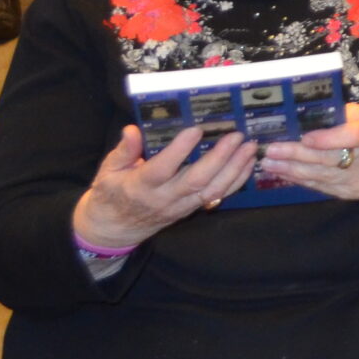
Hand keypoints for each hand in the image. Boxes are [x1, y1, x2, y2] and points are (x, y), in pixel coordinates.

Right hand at [71, 123, 257, 251]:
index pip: (162, 168)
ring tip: (249, 148)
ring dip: (234, 169)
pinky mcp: (191, 210)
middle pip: (196, 180)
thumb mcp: (108, 170)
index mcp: (141, 185)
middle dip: (219, 158)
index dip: (179, 150)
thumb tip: (132, 129)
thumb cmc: (111, 193)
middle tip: (236, 136)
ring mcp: (180, 206)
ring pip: (212, 190)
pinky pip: (217, 197)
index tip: (196, 130)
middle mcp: (164, 198)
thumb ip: (123, 151)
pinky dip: (236, 180)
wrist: (114, 229)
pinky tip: (248, 163)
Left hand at [255, 103, 358, 202]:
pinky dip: (300, 180)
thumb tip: (305, 113)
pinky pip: (321, 187)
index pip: (352, 136)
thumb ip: (340, 114)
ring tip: (268, 163)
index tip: (305, 137)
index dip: (328, 139)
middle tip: (271, 150)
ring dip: (291, 169)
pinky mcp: (352, 193)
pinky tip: (283, 173)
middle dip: (296, 154)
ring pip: (321, 175)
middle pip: (329, 158)